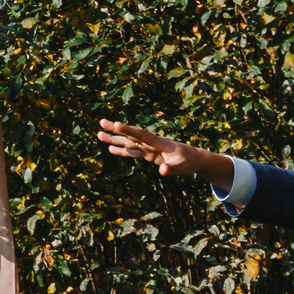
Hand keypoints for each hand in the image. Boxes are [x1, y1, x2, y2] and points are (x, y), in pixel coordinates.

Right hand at [96, 120, 234, 189]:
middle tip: (101, 122)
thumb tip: (161, 172)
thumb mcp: (182, 167)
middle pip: (131, 135)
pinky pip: (132, 152)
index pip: (142, 135)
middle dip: (116, 130)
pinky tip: (111, 150)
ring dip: (114, 139)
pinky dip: (122, 151)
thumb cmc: (189, 162)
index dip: (129, 130)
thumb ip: (171, 169)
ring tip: (99, 134)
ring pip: (129, 142)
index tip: (116, 124)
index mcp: (159, 143)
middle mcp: (151, 143)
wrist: (195, 159)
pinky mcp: (149, 154)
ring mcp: (149, 148)